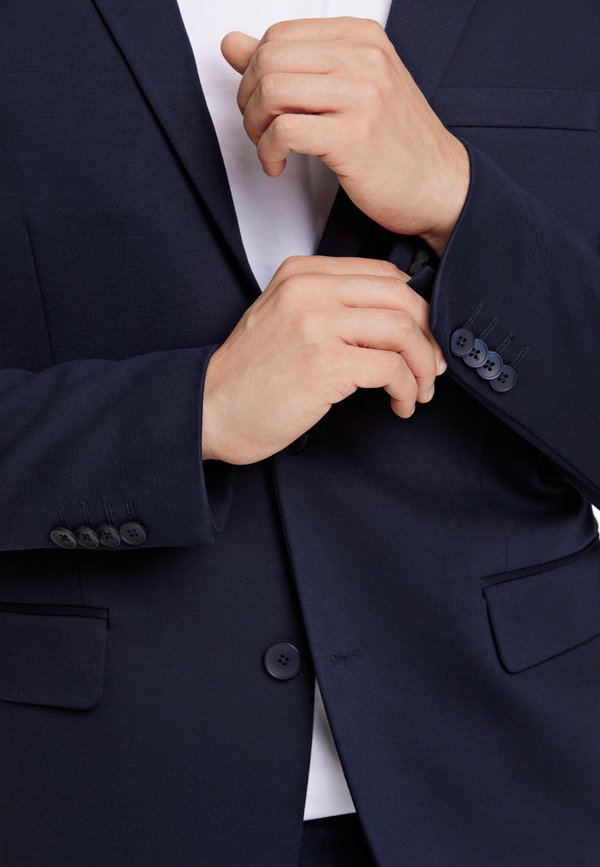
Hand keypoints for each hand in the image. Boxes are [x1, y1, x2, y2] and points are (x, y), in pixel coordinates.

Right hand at [202, 256, 446, 463]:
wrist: (211, 409)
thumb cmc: (250, 375)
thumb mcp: (281, 317)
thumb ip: (326, 305)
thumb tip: (389, 316)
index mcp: (302, 273)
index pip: (383, 275)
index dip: (415, 308)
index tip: (421, 336)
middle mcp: (310, 290)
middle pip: (401, 300)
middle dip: (428, 336)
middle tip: (432, 366)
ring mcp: (317, 325)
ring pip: (403, 332)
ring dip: (423, 367)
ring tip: (420, 391)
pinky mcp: (326, 364)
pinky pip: (392, 369)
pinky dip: (407, 390)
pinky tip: (400, 405)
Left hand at [221, 17, 469, 255]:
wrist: (441, 186)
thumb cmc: (395, 143)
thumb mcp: (347, 90)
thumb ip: (290, 64)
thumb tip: (231, 43)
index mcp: (362, 37)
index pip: (278, 36)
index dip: (255, 73)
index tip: (263, 106)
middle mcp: (364, 57)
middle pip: (268, 61)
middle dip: (248, 101)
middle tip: (259, 130)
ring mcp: (362, 95)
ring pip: (272, 91)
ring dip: (255, 127)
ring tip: (269, 148)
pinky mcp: (354, 136)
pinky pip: (284, 132)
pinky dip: (269, 153)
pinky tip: (278, 166)